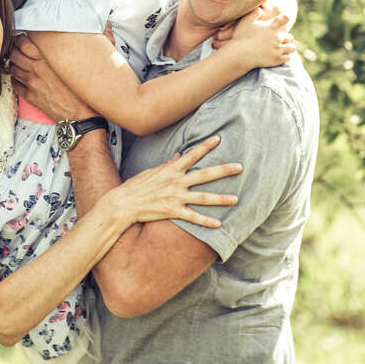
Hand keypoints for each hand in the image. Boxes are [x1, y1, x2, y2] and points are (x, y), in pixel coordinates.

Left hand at [9, 34, 95, 119]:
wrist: (78, 112)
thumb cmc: (78, 90)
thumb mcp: (68, 65)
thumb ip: (56, 54)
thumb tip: (50, 46)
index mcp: (47, 59)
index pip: (23, 43)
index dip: (20, 40)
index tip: (21, 40)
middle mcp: (37, 69)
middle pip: (14, 55)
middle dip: (14, 52)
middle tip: (18, 52)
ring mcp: (31, 83)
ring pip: (13, 69)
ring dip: (14, 65)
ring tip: (20, 65)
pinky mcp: (30, 95)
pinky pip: (15, 84)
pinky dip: (15, 80)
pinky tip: (20, 79)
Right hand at [110, 135, 240, 228]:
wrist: (124, 203)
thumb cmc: (136, 186)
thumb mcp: (152, 171)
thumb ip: (168, 164)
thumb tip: (178, 154)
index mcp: (171, 169)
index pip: (192, 154)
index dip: (205, 146)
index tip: (219, 138)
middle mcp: (176, 182)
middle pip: (205, 175)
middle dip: (223, 170)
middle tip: (240, 167)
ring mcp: (175, 197)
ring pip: (203, 198)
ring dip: (221, 199)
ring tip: (236, 199)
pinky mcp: (172, 211)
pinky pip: (193, 218)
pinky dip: (206, 222)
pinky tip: (218, 224)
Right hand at [214, 7, 294, 66]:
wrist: (240, 55)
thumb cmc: (241, 38)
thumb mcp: (245, 22)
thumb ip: (254, 13)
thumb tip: (260, 8)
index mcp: (271, 27)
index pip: (285, 18)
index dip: (285, 18)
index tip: (284, 19)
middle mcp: (277, 38)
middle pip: (290, 36)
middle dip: (288, 37)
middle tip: (283, 38)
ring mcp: (278, 49)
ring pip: (291, 48)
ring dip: (289, 47)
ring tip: (285, 48)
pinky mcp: (277, 59)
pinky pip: (288, 58)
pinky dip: (286, 56)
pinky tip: (282, 55)